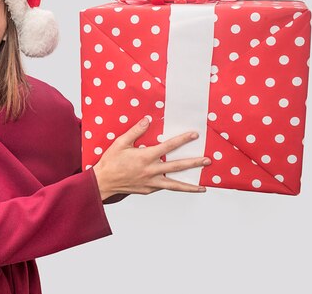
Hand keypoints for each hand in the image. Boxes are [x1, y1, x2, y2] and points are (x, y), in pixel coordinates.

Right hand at [92, 117, 210, 199]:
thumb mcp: (120, 142)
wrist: (103, 182)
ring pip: (175, 185)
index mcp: (145, 157)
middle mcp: (151, 171)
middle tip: (208, 161)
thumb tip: (147, 120)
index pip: (168, 147)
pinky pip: (164, 187)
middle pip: (177, 167)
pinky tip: (181, 185)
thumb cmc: (111, 161)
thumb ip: (135, 131)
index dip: (182, 140)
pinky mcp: (148, 190)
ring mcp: (151, 183)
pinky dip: (174, 187)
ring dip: (190, 185)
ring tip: (203, 187)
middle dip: (194, 163)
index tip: (194, 135)